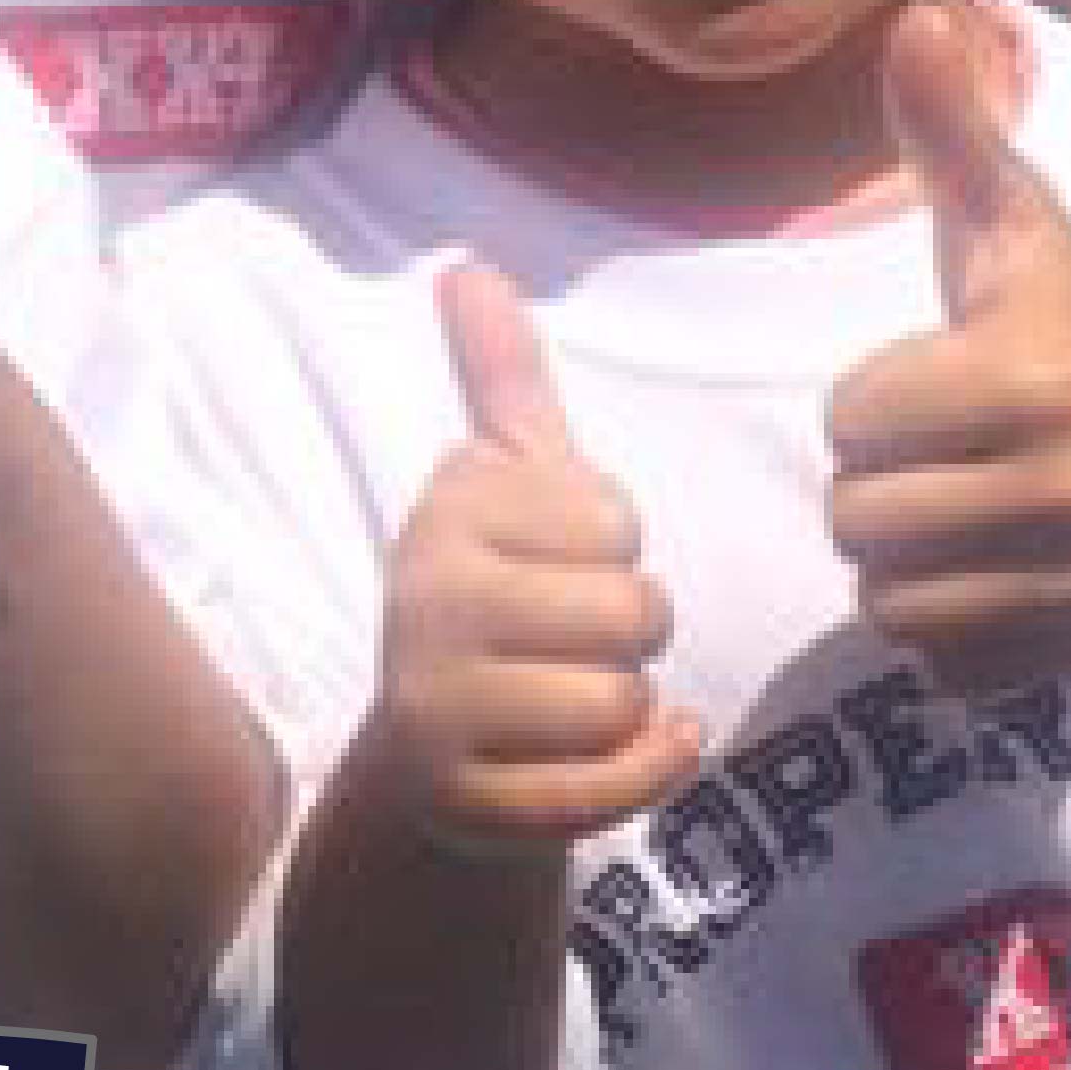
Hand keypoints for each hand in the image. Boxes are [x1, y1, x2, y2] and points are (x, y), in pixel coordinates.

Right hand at [370, 261, 698, 848]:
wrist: (438, 758)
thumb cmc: (500, 600)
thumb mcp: (505, 486)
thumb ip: (502, 380)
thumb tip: (466, 266)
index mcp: (447, 512)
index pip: (617, 522)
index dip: (614, 552)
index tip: (555, 566)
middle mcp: (424, 602)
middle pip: (633, 615)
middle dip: (633, 637)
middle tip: (573, 643)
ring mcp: (433, 707)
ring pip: (622, 703)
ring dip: (630, 710)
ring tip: (570, 701)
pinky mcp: (461, 803)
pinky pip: (605, 790)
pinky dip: (646, 775)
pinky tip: (632, 754)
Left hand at [823, 0, 1070, 692]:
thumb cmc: (1056, 298)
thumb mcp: (1002, 210)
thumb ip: (948, 122)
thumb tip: (918, 11)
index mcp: (1037, 378)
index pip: (849, 424)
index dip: (868, 398)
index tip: (930, 377)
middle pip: (860, 522)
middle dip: (878, 484)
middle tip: (943, 449)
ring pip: (892, 604)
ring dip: (904, 559)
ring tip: (964, 505)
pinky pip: (944, 667)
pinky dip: (949, 625)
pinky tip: (993, 563)